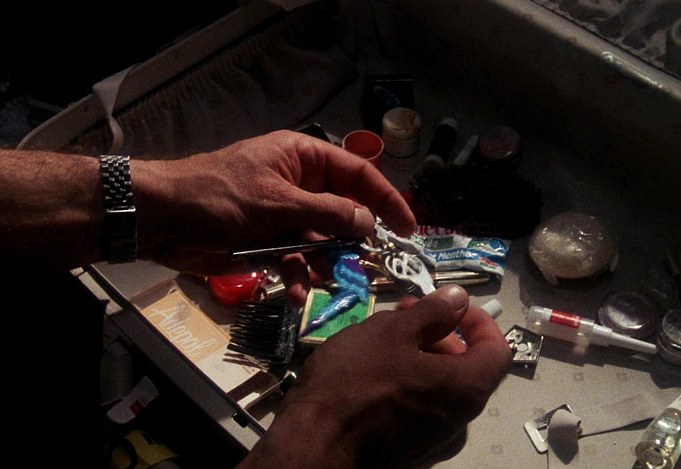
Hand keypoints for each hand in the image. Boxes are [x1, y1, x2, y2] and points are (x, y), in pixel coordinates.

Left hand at [133, 130, 415, 303]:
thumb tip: (369, 222)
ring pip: (323, 241)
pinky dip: (300, 276)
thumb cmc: (219, 196)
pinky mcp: (270, 243)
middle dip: (356, 239)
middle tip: (372, 264)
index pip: (358, 174)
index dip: (386, 199)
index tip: (407, 227)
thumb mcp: (277, 202)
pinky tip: (299, 292)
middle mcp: (300, 185)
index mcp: (304, 159)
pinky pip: (297, 260)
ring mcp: (286, 216)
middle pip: (344, 211)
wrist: (162, 220)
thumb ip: (327, 213)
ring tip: (330, 280)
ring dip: (328, 262)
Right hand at [238, 285, 511, 467]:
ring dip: (420, 357)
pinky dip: (408, 384)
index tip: (449, 306)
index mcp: (465, 388)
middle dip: (440, 334)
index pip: (497, 350)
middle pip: (468, 367)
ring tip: (381, 341)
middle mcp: (460, 419)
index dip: (478, 321)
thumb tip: (460, 298)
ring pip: (440, 387)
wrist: (313, 444)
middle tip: (403, 315)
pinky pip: (421, 408)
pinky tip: (372, 375)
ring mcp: (436, 439)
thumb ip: (432, 312)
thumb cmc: (354, 382)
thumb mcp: (391, 332)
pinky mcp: (411, 450)